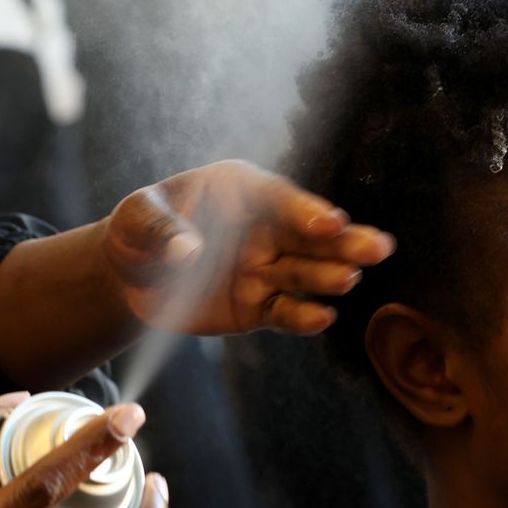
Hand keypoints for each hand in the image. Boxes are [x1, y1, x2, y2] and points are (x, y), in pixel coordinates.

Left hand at [101, 159, 395, 334]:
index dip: (306, 210)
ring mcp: (267, 269)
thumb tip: (187, 250)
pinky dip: (303, 316)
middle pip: (311, 235)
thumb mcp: (137, 218)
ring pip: (306, 273)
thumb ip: (161, 228)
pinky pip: (285, 312)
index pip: (282, 199)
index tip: (330, 222)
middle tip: (378, 248)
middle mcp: (266, 228)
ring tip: (348, 281)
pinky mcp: (259, 307)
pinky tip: (322, 317)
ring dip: (329, 277)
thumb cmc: (138, 231)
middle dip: (344, 241)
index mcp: (243, 190)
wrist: (129, 275)